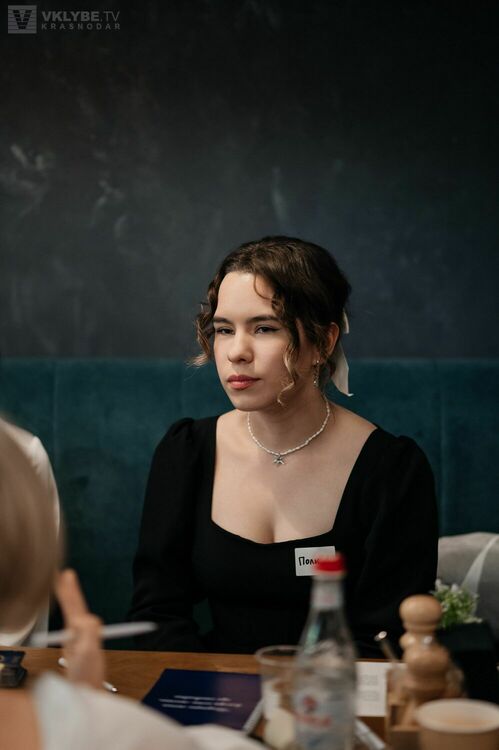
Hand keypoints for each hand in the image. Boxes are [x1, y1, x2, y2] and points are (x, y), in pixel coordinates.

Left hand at [54, 568, 105, 688]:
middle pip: (72, 607)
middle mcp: (75, 635)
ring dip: (73, 599)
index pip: (73, 605)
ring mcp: (78, 642)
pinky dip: (82, 615)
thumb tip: (88, 617)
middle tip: (64, 573)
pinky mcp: (85, 648)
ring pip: (76, 615)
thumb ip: (89, 631)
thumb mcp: (89, 651)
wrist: (86, 697)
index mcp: (75, 633)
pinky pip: (84, 627)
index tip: (66, 573)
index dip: (70, 588)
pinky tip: (80, 615)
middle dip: (68, 590)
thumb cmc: (87, 677)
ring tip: (68, 584)